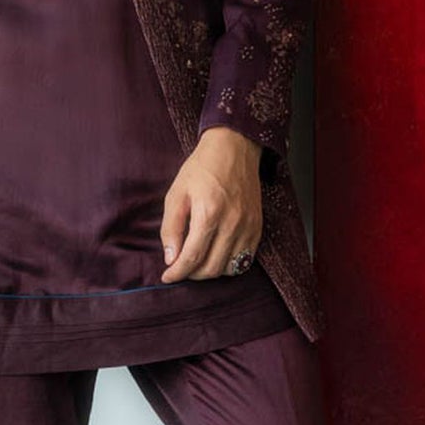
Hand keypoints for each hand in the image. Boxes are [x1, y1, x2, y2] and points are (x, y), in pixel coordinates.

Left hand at [160, 127, 263, 281]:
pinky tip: (216, 255)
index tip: (167, 276)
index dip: (177, 273)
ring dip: (210, 271)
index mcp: (209, 213)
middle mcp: (232, 223)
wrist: (234, 148)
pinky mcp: (257, 227)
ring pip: (229, 268)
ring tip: (198, 262)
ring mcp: (248, 226)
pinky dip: (228, 264)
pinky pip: (244, 259)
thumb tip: (170, 258)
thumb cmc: (202, 168)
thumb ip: (171, 228)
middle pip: (211, 268)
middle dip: (192, 274)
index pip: (192, 257)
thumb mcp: (177, 193)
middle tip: (181, 267)